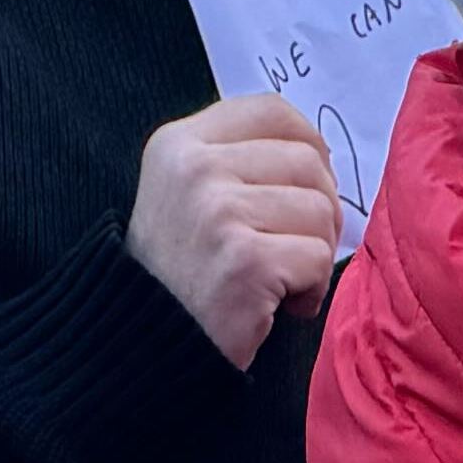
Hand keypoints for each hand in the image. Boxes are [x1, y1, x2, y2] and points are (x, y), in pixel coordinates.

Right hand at [126, 96, 341, 366]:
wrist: (142, 352)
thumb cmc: (179, 274)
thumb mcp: (187, 194)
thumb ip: (239, 160)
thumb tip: (320, 152)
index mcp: (179, 144)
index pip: (271, 110)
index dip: (307, 143)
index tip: (309, 182)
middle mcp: (194, 169)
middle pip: (307, 160)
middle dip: (319, 208)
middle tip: (296, 248)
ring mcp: (218, 213)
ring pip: (320, 210)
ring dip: (315, 253)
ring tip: (281, 281)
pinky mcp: (245, 261)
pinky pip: (318, 258)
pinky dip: (312, 289)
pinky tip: (280, 306)